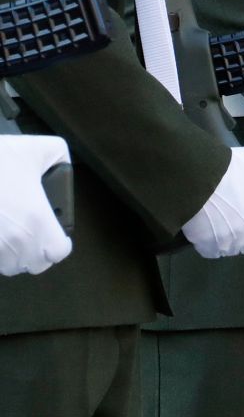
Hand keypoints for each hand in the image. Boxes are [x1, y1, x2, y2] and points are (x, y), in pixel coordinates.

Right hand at [0, 134, 73, 275]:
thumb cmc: (0, 159)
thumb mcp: (40, 148)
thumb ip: (61, 158)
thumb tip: (64, 169)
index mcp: (37, 220)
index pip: (57, 253)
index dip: (59, 245)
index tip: (56, 236)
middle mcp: (14, 240)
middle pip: (32, 265)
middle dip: (36, 254)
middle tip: (33, 236)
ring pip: (7, 267)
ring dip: (12, 257)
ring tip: (11, 236)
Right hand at [180, 145, 243, 258]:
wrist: (194, 180)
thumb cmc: (228, 172)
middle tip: (239, 221)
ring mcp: (223, 242)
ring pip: (229, 249)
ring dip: (228, 241)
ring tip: (222, 226)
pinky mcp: (203, 244)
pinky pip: (210, 251)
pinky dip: (209, 245)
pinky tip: (207, 232)